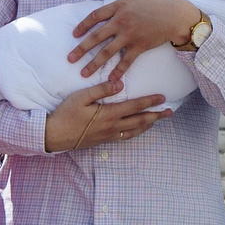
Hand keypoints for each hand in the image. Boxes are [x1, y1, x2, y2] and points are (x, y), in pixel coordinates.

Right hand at [45, 75, 169, 151]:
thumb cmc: (67, 114)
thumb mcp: (81, 97)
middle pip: (140, 121)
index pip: (135, 106)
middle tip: (169, 112)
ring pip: (134, 131)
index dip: (150, 102)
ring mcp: (109, 135)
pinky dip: (135, 133)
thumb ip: (101, 90)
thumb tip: (119, 84)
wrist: (55, 135)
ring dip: (148, 125)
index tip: (162, 97)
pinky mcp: (103, 140)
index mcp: (109, 114)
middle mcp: (112, 127)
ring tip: (157, 120)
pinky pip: (125, 137)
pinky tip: (137, 130)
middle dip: (156, 116)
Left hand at [68, 0, 205, 80]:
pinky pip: (126, 61)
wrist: (178, 15)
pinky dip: (118, 71)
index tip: (74, 34)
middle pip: (96, 36)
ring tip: (84, 73)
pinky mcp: (139, 46)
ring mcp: (129, 35)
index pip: (95, 16)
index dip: (83, 25)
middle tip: (70, 59)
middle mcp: (121, 21)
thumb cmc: (164, 2)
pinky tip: (111, 80)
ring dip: (94, 64)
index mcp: (120, 6)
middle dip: (81, 48)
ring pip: (107, 51)